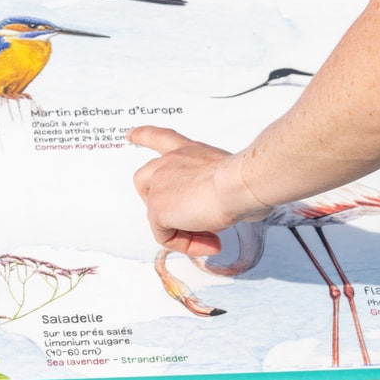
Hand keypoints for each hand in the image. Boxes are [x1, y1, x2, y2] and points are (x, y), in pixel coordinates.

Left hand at [129, 125, 272, 255]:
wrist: (241, 182)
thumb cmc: (247, 178)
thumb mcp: (232, 178)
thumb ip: (220, 190)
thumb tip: (224, 210)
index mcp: (189, 151)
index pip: (160, 138)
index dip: (144, 136)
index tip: (131, 135)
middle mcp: (170, 163)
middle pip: (145, 180)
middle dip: (157, 201)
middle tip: (188, 219)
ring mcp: (160, 185)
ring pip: (156, 214)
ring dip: (181, 231)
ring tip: (210, 238)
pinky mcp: (157, 209)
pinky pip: (164, 236)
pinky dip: (185, 244)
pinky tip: (210, 242)